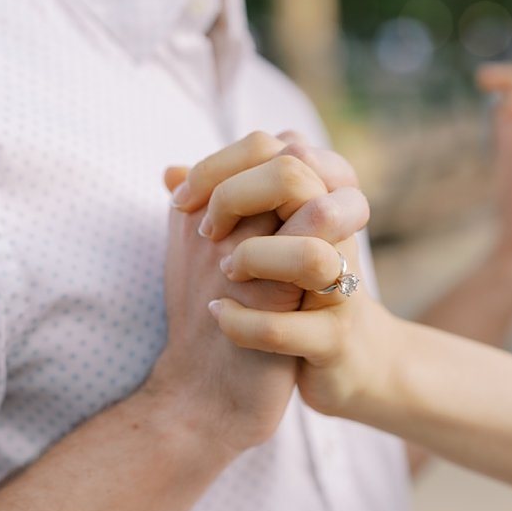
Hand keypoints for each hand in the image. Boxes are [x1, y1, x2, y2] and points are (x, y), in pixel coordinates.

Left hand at [153, 132, 369, 449]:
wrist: (328, 365)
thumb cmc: (283, 292)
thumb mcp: (253, 240)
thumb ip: (219, 206)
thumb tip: (170, 171)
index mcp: (321, 198)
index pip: (274, 145)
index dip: (218, 166)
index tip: (183, 200)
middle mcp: (340, 233)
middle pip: (294, 175)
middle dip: (232, 197)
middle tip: (207, 232)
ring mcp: (342, 288)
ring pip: (309, 254)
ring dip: (250, 257)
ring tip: (225, 273)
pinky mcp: (333, 340)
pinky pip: (288, 329)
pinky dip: (240, 325)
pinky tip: (218, 316)